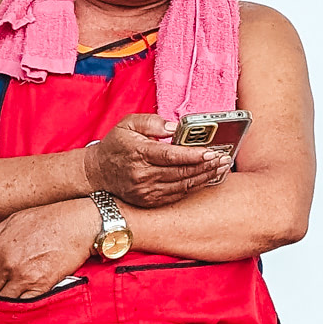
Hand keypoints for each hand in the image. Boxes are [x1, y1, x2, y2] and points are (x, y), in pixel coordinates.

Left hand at [0, 200, 102, 302]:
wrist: (82, 222)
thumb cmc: (51, 217)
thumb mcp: (15, 219)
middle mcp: (7, 263)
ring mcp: (24, 276)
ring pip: (2, 299)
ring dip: (1, 301)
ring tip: (4, 300)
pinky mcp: (42, 286)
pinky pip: (23, 303)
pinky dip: (19, 305)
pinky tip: (19, 303)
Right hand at [82, 114, 232, 208]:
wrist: (97, 173)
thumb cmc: (116, 145)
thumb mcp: (128, 124)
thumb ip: (152, 122)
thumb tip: (175, 127)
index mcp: (139, 153)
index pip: (171, 155)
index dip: (193, 154)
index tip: (211, 151)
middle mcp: (143, 175)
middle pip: (181, 172)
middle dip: (206, 165)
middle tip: (225, 158)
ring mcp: (146, 191)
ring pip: (182, 185)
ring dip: (205, 176)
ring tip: (222, 167)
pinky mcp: (149, 201)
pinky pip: (177, 195)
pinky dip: (194, 187)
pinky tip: (207, 177)